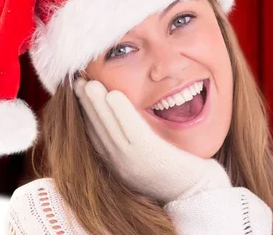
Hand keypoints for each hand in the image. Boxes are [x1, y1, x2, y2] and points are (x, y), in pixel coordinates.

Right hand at [74, 79, 231, 204]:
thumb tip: (119, 114)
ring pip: (109, 129)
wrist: (196, 190)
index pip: (95, 135)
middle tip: (77, 82)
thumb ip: (132, 139)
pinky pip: (132, 131)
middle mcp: (121, 164)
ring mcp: (134, 161)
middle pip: (97, 130)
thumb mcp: (146, 154)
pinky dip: (121, 113)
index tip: (78, 92)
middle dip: (85, 105)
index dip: (84, 113)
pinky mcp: (151, 156)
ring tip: (90, 84)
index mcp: (118, 164)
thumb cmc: (175, 169)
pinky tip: (114, 95)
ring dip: (97, 105)